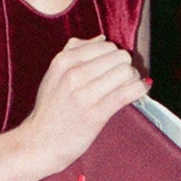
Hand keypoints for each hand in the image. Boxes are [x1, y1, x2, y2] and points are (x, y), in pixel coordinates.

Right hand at [23, 36, 147, 177]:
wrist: (40, 142)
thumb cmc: (50, 109)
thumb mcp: (54, 74)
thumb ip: (74, 52)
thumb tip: (101, 38)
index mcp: (63, 60)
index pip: (106, 46)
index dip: (116, 57)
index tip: (115, 69)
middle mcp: (73, 74)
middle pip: (119, 56)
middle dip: (126, 66)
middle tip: (123, 80)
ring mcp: (84, 94)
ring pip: (126, 72)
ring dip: (133, 79)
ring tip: (128, 88)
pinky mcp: (96, 113)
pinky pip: (126, 93)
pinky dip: (139, 89)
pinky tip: (140, 91)